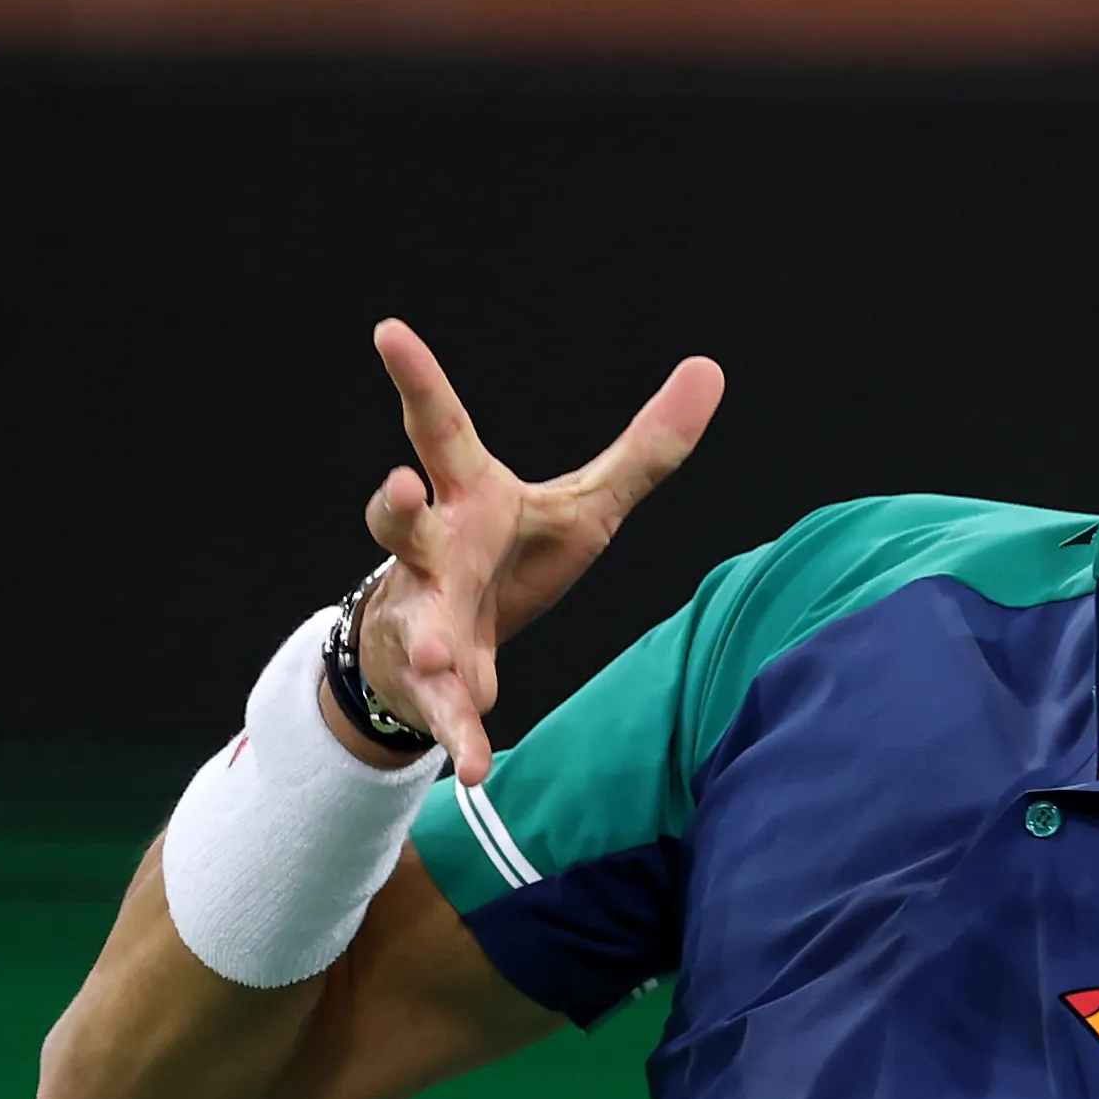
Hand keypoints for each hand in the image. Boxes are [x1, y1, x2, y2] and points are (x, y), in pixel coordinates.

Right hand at [348, 322, 725, 786]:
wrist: (441, 647)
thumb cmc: (509, 559)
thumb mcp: (584, 505)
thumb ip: (645, 450)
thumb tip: (709, 369)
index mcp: (467, 495)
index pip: (436, 427)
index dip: (416, 378)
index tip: (388, 331)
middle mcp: (432, 549)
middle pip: (397, 520)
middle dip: (390, 506)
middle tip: (393, 487)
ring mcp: (422, 615)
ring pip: (415, 621)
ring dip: (428, 638)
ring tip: (441, 656)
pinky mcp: (431, 682)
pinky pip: (444, 710)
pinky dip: (462, 736)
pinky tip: (477, 768)